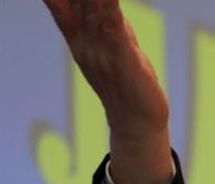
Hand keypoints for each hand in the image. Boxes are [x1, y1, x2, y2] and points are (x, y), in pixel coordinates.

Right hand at [44, 0, 171, 183]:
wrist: (136, 122)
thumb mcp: (108, 44)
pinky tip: (110, 5)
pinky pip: (116, 32)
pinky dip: (112, 13)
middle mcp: (86, 41)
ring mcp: (103, 52)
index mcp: (78, 36)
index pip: (59, 1)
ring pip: (95, 9)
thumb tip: (99, 1)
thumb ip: (99, 19)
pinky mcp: (125, 62)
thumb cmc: (124, 81)